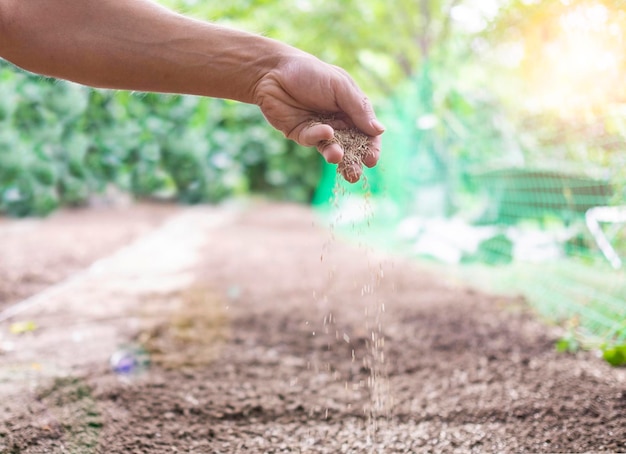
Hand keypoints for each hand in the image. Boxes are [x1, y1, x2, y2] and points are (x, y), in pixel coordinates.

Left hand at [253, 53, 383, 182]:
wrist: (274, 71)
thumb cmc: (311, 72)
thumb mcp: (340, 86)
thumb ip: (359, 109)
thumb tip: (380, 130)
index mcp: (352, 109)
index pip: (367, 133)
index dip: (371, 147)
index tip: (371, 159)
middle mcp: (337, 121)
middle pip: (351, 147)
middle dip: (353, 161)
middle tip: (354, 174)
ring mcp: (319, 129)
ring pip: (331, 149)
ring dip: (336, 156)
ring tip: (337, 157)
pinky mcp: (301, 134)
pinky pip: (312, 140)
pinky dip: (319, 137)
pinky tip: (325, 131)